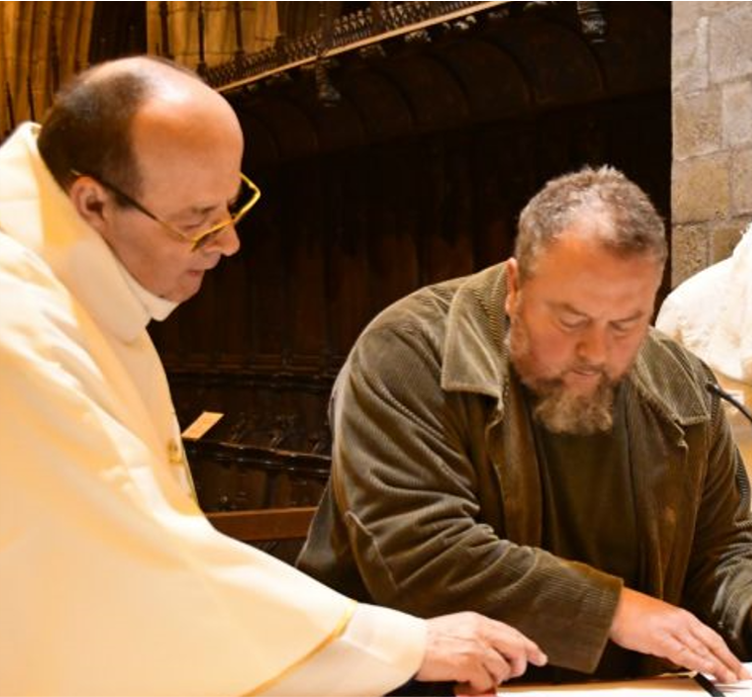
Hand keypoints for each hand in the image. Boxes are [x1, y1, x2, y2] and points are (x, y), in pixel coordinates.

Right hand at [416, 611, 546, 694]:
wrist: (409, 643)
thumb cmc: (428, 639)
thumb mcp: (458, 628)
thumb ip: (479, 637)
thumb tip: (497, 656)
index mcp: (478, 621)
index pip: (512, 633)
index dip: (529, 646)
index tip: (539, 656)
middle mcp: (480, 631)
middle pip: (516, 649)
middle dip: (518, 666)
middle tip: (512, 675)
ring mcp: (476, 647)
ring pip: (502, 671)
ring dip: (491, 680)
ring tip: (473, 678)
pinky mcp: (469, 663)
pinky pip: (485, 683)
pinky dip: (476, 688)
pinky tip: (462, 683)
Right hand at [609, 587, 749, 682]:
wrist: (610, 605)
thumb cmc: (629, 613)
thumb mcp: (658, 624)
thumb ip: (673, 640)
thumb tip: (683, 658)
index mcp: (681, 616)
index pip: (711, 636)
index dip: (726, 653)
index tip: (736, 665)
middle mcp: (680, 620)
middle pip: (712, 643)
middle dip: (729, 661)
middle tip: (742, 675)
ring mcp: (671, 628)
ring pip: (701, 650)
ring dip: (718, 665)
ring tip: (731, 678)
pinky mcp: (660, 638)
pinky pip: (684, 653)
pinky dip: (699, 662)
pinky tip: (709, 670)